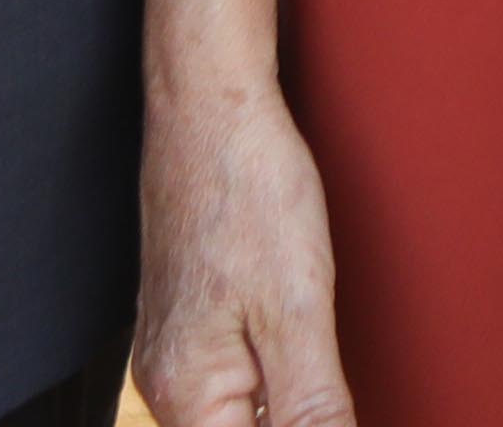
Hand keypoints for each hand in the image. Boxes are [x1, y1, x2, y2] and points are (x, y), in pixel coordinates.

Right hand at [133, 70, 362, 426]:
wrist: (212, 106)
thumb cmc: (247, 190)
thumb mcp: (298, 311)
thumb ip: (312, 408)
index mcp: (188, 394)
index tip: (334, 405)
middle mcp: (168, 382)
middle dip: (298, 416)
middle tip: (328, 362)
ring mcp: (175, 351)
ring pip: (240, 413)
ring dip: (288, 405)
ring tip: (317, 348)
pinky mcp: (191, 322)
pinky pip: (234, 377)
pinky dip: (274, 378)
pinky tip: (302, 348)